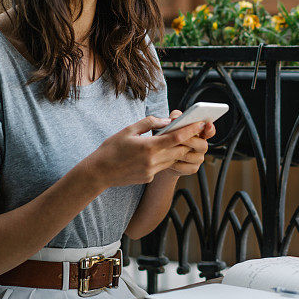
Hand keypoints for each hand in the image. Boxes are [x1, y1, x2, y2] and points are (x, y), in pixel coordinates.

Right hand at [85, 113, 207, 187]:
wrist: (99, 172)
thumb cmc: (112, 148)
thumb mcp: (129, 129)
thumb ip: (150, 123)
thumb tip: (167, 120)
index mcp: (149, 147)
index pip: (176, 137)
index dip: (190, 130)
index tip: (199, 123)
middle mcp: (153, 161)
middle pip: (180, 150)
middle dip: (188, 141)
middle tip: (194, 131)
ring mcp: (152, 172)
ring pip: (173, 159)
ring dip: (178, 150)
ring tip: (180, 140)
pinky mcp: (149, 178)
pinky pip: (163, 166)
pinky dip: (165, 158)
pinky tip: (160, 152)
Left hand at [163, 110, 215, 176]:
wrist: (164, 157)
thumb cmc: (170, 138)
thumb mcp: (172, 125)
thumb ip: (175, 118)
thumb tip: (175, 118)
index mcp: (200, 133)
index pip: (210, 131)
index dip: (210, 128)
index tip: (207, 124)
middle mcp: (202, 146)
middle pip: (202, 144)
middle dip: (190, 141)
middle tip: (179, 138)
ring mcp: (199, 158)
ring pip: (192, 156)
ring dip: (179, 152)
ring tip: (169, 149)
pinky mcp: (192, 168)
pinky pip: (185, 167)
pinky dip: (175, 164)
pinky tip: (169, 160)